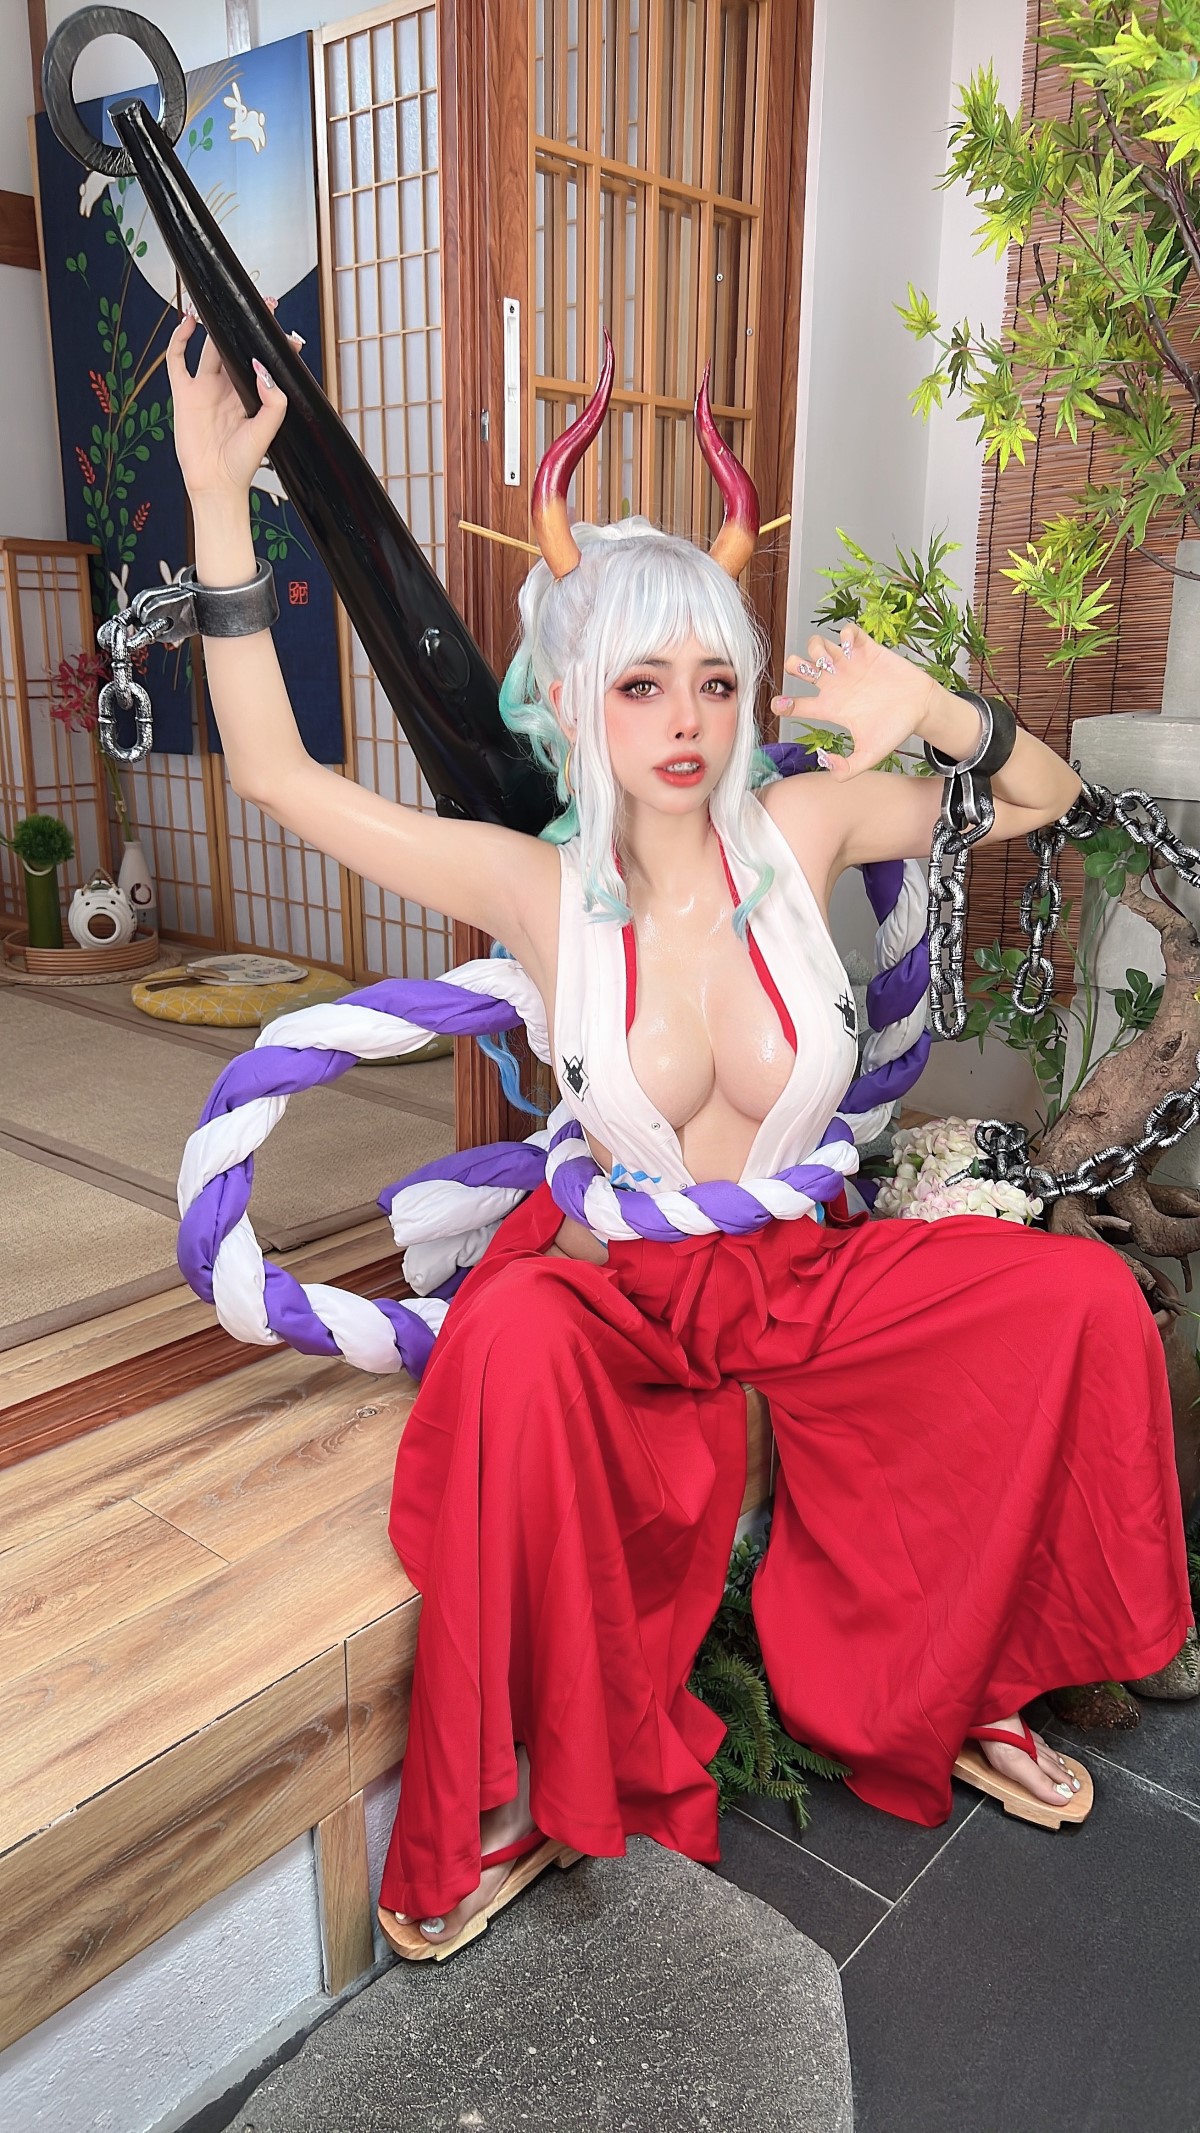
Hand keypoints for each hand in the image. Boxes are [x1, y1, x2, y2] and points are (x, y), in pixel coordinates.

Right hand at [165, 313, 288, 505]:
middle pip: (235, 348)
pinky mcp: (184, 392)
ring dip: (212, 325)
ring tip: (219, 304)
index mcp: (249, 395)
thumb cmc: (242, 463)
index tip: (285, 329)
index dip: (271, 344)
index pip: (260, 361)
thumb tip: (262, 369)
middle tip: (261, 305)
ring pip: (208, 348)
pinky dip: (180, 339)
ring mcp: (205, 388)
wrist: (216, 483)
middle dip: (244, 326)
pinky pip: (177, 359)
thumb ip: (273, 402)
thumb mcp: (266, 431)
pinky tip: (188, 322)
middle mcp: (228, 388)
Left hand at [770, 622, 939, 780]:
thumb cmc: (895, 730)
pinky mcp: (867, 650)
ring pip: (818, 646)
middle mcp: (834, 684)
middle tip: (811, 672)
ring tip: (833, 661)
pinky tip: (851, 645)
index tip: (779, 705)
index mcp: (830, 708)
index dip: (783, 704)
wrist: (921, 709)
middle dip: (796, 665)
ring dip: (819, 649)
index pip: (796, 704)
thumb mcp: (870, 755)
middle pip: (799, 667)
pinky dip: (845, 634)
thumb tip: (825, 763)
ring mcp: (849, 665)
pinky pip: (848, 633)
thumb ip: (848, 768)